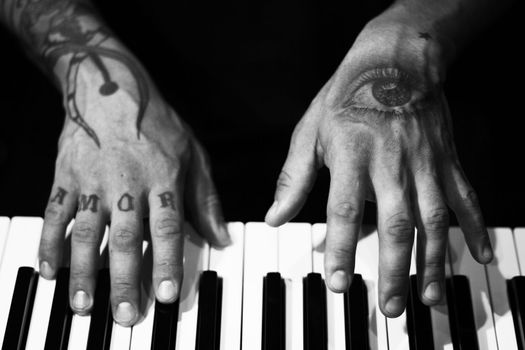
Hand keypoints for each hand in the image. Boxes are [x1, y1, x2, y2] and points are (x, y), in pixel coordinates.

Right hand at [38, 84, 228, 325]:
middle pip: (127, 238)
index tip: (168, 295)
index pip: (167, 228)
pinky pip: (55, 214)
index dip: (168, 263)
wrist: (111, 89)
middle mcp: (127, 183)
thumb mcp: (193, 154)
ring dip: (85, 271)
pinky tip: (50, 269)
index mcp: (162, 178)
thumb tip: (221, 236)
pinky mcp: (66, 177)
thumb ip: (205, 199)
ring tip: (84, 304)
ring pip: (87, 233)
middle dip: (126, 280)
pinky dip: (50, 243)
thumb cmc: (157, 123)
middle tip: (126, 315)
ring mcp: (93, 181)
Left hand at [265, 22, 492, 316]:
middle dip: (393, 268)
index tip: (336, 283)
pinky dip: (474, 227)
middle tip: (391, 307)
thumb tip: (274, 217)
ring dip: (432, 261)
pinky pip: (464, 197)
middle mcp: (391, 163)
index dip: (339, 248)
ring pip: (433, 219)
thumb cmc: (345, 97)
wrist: (394, 60)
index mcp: (351, 155)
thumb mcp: (309, 131)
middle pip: (395, 223)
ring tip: (429, 296)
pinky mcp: (446, 160)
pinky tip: (479, 255)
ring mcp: (424, 163)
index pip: (343, 210)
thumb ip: (294, 178)